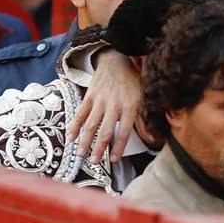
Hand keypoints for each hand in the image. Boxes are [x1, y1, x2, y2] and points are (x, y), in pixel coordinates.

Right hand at [69, 48, 141, 164]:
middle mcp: (114, 105)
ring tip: (81, 154)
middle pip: (105, 131)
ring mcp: (100, 100)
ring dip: (85, 141)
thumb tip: (152, 135)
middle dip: (99, 149)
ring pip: (90, 124)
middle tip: (94, 162)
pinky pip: (80, 113)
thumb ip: (145, 114)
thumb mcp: (144, 96)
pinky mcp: (89, 96)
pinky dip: (75, 126)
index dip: (118, 147)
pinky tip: (71, 137)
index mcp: (130, 106)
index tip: (114, 160)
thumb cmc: (132, 81)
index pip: (124, 132)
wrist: (116, 59)